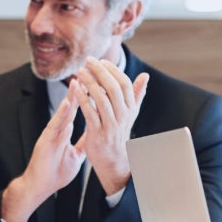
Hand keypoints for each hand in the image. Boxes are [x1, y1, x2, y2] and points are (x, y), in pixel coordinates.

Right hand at [4, 89, 85, 221]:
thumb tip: (93, 137)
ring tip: (79, 81)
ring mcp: (52, 133)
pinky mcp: (46, 140)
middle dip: (80, 91)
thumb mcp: (75, 157)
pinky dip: (61, 113)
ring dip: (71, 97)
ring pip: (63, 112)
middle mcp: (58, 129)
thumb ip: (82, 144)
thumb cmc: (55, 173)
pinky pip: (55, 125)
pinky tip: (67, 103)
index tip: (97, 84)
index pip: (78, 111)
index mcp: (65, 132)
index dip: (87, 98)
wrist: (40, 186)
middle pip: (71, 106)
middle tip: (89, 74)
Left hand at [71, 58, 148, 195]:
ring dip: (89, 82)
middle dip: (100, 72)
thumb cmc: (119, 132)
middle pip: (113, 88)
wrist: (113, 160)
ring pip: (101, 98)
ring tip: (80, 71)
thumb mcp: (130, 113)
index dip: (112, 70)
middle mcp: (123, 116)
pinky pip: (90, 112)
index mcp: (130, 108)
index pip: (124, 83)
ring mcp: (111, 125)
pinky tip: (75, 89)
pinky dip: (83, 98)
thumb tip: (145, 76)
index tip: (100, 60)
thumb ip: (136, 94)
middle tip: (88, 60)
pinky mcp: (98, 133)